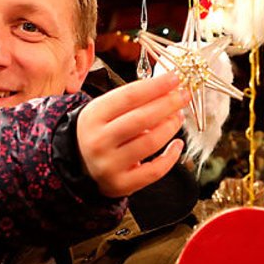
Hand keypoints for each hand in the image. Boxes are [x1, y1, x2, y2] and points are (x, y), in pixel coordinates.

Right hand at [77, 73, 187, 197]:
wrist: (80, 163)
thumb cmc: (100, 131)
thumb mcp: (105, 110)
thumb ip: (132, 99)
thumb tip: (168, 88)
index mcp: (93, 117)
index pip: (129, 96)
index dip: (156, 86)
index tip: (175, 78)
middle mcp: (99, 141)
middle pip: (142, 119)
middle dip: (168, 104)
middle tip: (183, 95)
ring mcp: (109, 165)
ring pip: (150, 143)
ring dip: (170, 127)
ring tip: (178, 116)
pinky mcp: (121, 184)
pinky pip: (154, 171)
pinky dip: (171, 157)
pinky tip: (177, 144)